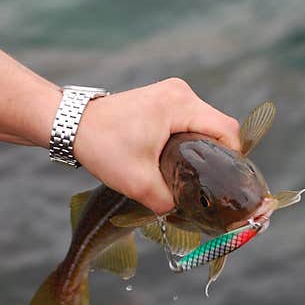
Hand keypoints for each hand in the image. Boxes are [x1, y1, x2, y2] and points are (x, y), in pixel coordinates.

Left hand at [73, 78, 240, 213]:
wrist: (71, 124)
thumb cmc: (101, 146)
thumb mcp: (138, 182)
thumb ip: (168, 201)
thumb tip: (185, 211)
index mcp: (180, 105)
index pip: (227, 130)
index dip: (232, 159)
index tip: (223, 184)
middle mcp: (181, 93)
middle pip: (219, 127)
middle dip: (216, 156)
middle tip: (207, 185)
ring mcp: (173, 93)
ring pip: (205, 124)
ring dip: (202, 148)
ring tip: (192, 174)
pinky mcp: (164, 99)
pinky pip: (190, 120)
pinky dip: (189, 139)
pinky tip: (179, 160)